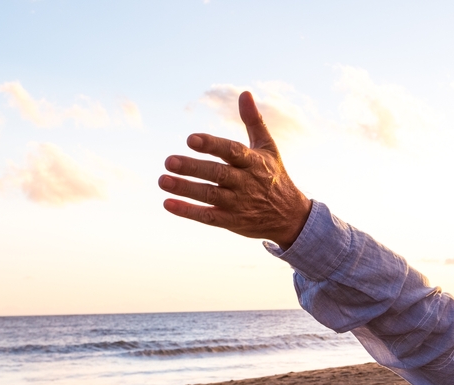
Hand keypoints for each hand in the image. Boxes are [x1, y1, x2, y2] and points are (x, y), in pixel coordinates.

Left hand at [159, 91, 311, 248]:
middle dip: (193, 168)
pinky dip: (188, 211)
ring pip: (210, 195)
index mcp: (253, 162)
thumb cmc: (275, 176)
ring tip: (162, 180)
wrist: (291, 217)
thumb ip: (254, 121)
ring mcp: (239, 204)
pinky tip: (168, 204)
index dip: (212, 145)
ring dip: (185, 189)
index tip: (191, 139)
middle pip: (217, 174)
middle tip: (168, 161)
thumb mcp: (268, 148)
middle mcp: (246, 182)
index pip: (232, 151)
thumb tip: (245, 93)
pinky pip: (209, 217)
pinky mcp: (233, 221)